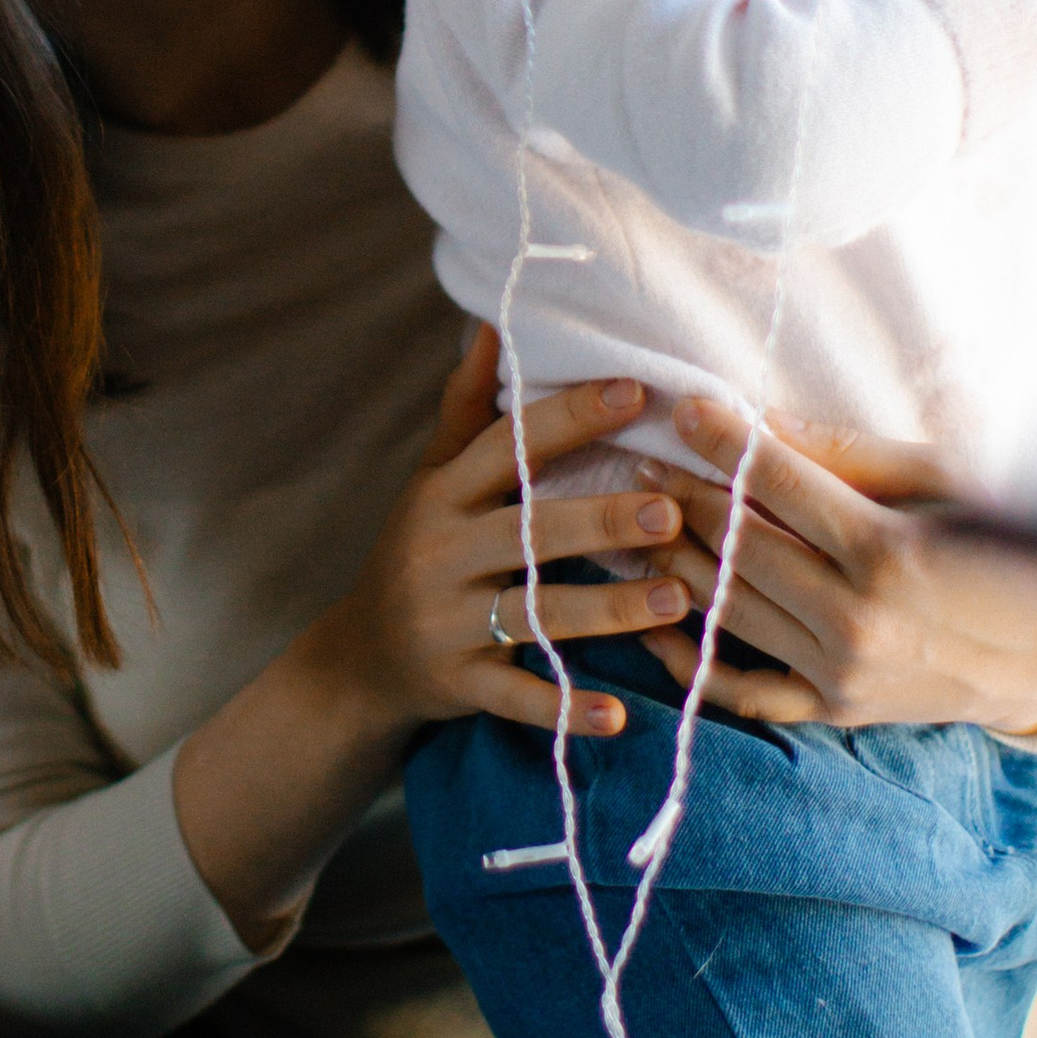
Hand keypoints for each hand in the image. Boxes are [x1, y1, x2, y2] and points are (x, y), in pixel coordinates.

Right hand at [170, 339, 686, 952]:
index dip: (569, 418)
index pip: (508, 446)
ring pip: (533, 615)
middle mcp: (439, 553)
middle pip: (528, 532)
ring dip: (607, 611)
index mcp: (442, 494)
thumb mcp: (432, 478)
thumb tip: (491, 320)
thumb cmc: (419, 552)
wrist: (358, 662)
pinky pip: (517, 698)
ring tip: (678, 599)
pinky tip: (620, 717)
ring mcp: (447, 622)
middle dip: (601, 519)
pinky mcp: (458, 685)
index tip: (636, 391)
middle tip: (673, 507)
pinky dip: (566, 710)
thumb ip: (468, 406)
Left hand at [628, 398, 1036, 733]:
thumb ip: (844, 454)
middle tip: (646, 464)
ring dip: (673, 562)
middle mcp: (856, 618)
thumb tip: (757, 421)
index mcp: (887, 551)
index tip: (684, 414)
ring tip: (640, 521)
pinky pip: (740, 690)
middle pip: (740, 548)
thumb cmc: (992, 549)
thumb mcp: (938, 484)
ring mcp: (839, 671)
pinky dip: (688, 658)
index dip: (724, 444)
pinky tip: (651, 618)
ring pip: (727, 610)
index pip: (779, 486)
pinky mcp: (831, 709)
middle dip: (685, 498)